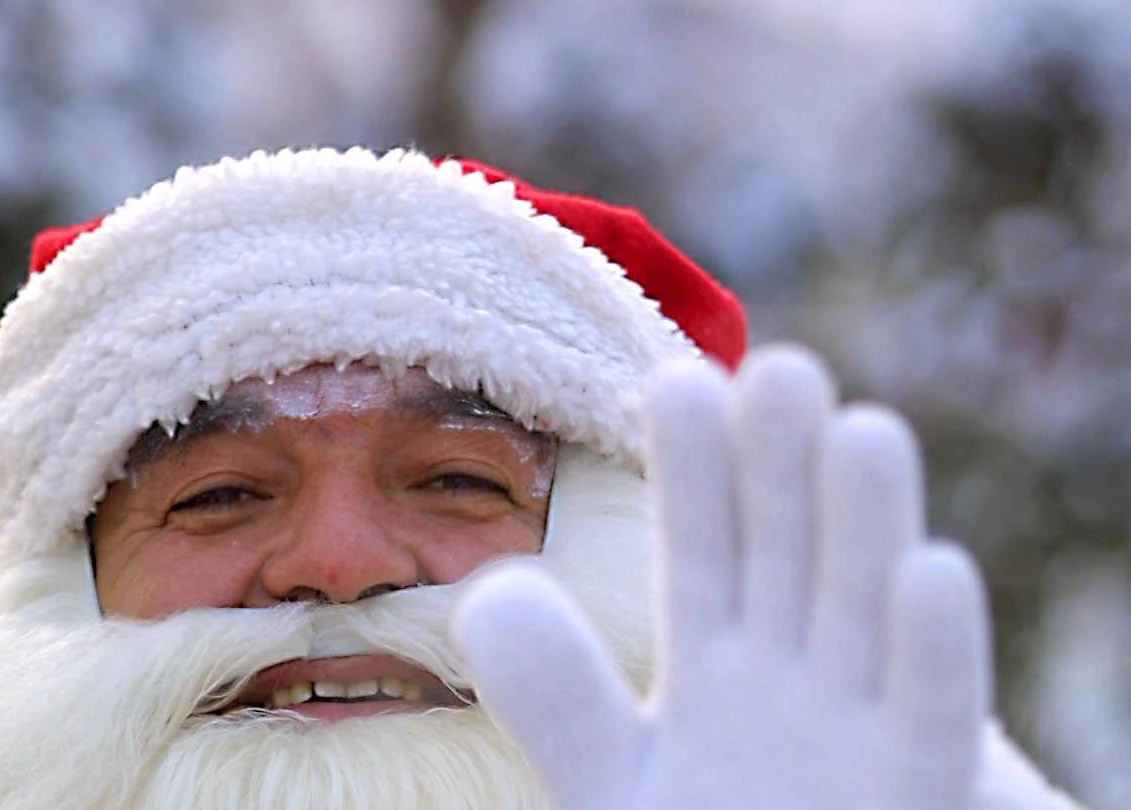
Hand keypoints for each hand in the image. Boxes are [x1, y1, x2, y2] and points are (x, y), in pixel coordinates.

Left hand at [454, 345, 992, 809]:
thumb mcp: (609, 783)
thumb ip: (555, 696)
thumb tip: (491, 591)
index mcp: (712, 674)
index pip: (701, 555)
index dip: (694, 476)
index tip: (680, 384)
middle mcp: (787, 690)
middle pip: (785, 562)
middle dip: (783, 473)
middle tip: (780, 368)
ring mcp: (855, 743)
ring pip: (860, 619)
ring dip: (864, 531)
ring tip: (863, 427)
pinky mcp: (912, 796)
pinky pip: (926, 724)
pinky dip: (930, 656)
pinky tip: (932, 568)